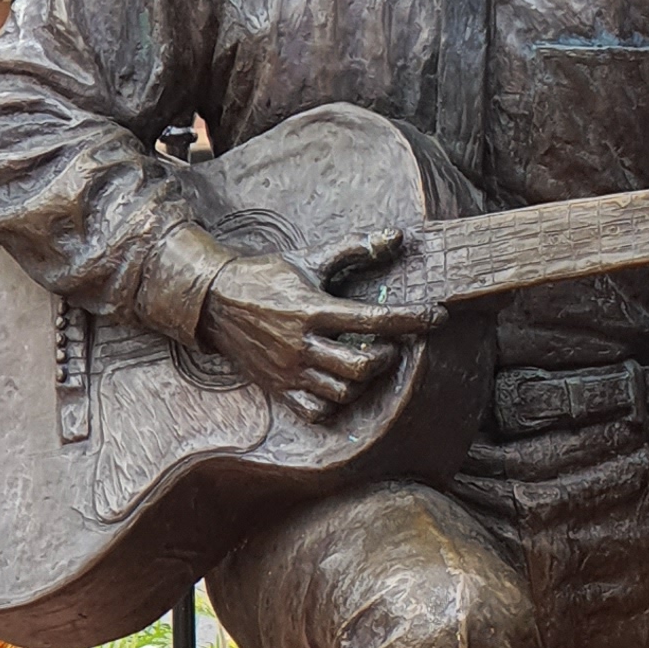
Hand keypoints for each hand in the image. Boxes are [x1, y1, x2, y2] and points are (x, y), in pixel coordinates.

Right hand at [200, 234, 431, 417]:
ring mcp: (290, 371)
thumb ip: (354, 249)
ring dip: (364, 381)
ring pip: (342, 392)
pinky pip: (315, 411)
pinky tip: (339, 384)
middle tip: (389, 345)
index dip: (412, 319)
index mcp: (312, 310)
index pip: (374, 319)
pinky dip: (334, 404)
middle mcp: (302, 345)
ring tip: (365, 363)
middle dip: (386, 357)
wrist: (211, 301)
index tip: (437, 316)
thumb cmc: (264, 277)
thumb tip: (397, 236)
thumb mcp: (308, 259)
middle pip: (361, 366)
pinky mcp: (279, 389)